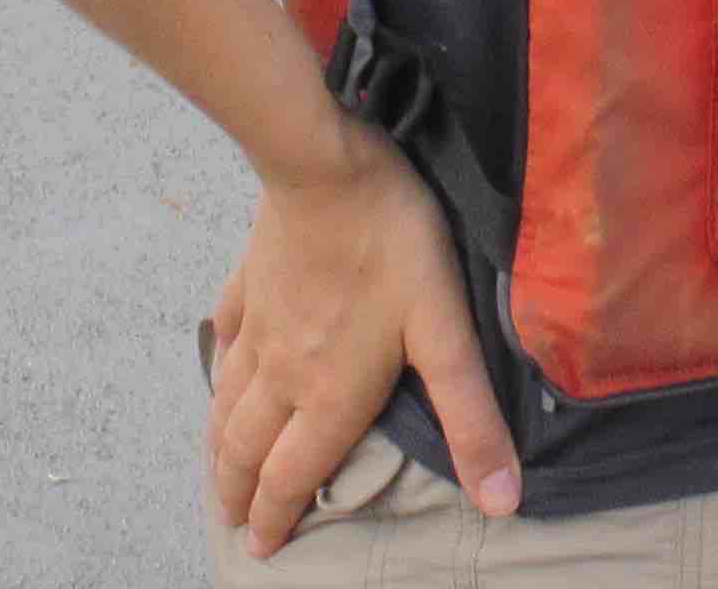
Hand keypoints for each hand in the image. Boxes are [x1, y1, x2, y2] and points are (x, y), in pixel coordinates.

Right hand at [201, 123, 520, 556]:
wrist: (328, 166)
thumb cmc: (393, 245)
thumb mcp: (446, 332)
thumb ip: (470, 418)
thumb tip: (500, 501)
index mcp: (329, 395)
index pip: (293, 476)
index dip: (277, 518)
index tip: (264, 550)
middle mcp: (283, 373)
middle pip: (247, 449)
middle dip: (239, 494)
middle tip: (234, 523)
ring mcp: (260, 326)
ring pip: (228, 402)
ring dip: (219, 446)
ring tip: (217, 470)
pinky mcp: (249, 282)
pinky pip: (227, 337)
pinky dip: (220, 368)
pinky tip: (222, 367)